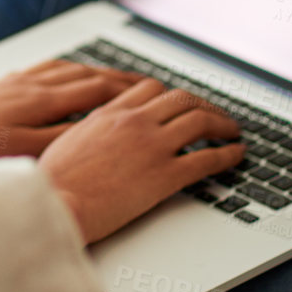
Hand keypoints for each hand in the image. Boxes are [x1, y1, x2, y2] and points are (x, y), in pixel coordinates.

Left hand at [0, 59, 148, 160]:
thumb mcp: (24, 153)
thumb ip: (64, 141)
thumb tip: (99, 131)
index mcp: (42, 100)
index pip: (98, 90)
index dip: (129, 92)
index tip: (154, 93)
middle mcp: (31, 85)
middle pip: (87, 75)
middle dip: (119, 78)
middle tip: (146, 82)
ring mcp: (15, 83)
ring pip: (66, 70)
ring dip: (94, 71)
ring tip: (112, 76)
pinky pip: (43, 70)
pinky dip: (64, 70)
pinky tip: (62, 76)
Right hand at [38, 77, 243, 244]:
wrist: (57, 202)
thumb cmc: (55, 181)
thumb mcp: (68, 141)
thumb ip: (91, 131)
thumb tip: (98, 134)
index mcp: (110, 113)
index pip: (151, 89)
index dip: (172, 95)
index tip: (181, 103)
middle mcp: (134, 122)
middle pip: (182, 100)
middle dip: (204, 105)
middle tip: (216, 116)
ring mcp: (152, 146)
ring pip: (200, 122)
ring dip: (223, 125)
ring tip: (233, 133)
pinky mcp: (165, 175)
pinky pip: (206, 158)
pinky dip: (227, 155)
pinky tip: (236, 156)